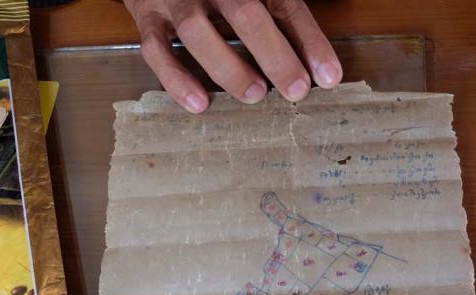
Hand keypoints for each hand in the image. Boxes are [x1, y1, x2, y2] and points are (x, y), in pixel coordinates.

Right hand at [124, 0, 341, 111]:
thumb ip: (285, 23)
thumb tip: (322, 72)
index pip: (284, 4)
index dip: (309, 40)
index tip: (329, 76)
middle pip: (243, 11)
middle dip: (273, 54)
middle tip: (295, 90)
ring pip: (196, 30)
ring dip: (228, 66)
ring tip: (255, 94)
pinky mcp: (146, 16)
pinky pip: (156, 49)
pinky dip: (177, 79)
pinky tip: (200, 104)